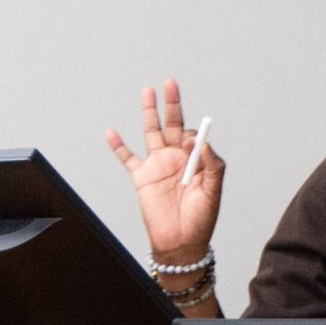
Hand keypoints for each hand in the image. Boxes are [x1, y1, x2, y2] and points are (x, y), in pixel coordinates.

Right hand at [105, 79, 224, 262]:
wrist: (181, 241)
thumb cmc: (202, 218)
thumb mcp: (214, 190)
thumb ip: (212, 165)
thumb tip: (201, 142)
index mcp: (195, 159)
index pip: (193, 134)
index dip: (191, 135)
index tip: (188, 143)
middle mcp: (176, 157)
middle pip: (172, 124)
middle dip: (172, 103)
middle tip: (170, 82)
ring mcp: (157, 165)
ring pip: (151, 132)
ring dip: (149, 112)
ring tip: (148, 91)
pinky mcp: (141, 177)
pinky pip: (127, 158)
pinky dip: (118, 146)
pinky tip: (111, 132)